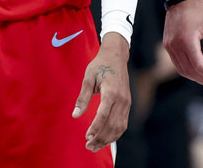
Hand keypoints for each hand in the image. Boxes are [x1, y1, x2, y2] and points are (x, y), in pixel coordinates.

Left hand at [73, 33, 130, 151]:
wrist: (116, 56)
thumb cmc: (100, 65)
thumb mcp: (88, 77)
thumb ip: (83, 97)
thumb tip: (75, 115)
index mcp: (112, 92)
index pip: (104, 115)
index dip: (95, 128)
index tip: (87, 137)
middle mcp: (122, 100)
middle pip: (113, 124)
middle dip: (100, 138)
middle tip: (88, 146)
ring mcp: (127, 103)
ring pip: (119, 127)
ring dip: (108, 139)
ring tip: (95, 146)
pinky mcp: (128, 104)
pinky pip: (123, 123)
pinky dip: (115, 133)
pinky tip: (105, 139)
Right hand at [162, 0, 202, 87]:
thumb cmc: (198, 8)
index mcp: (187, 40)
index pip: (198, 66)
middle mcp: (175, 45)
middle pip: (190, 71)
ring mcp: (169, 46)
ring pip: (182, 70)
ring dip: (196, 78)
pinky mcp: (168, 45)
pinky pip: (177, 63)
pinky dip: (189, 70)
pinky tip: (199, 71)